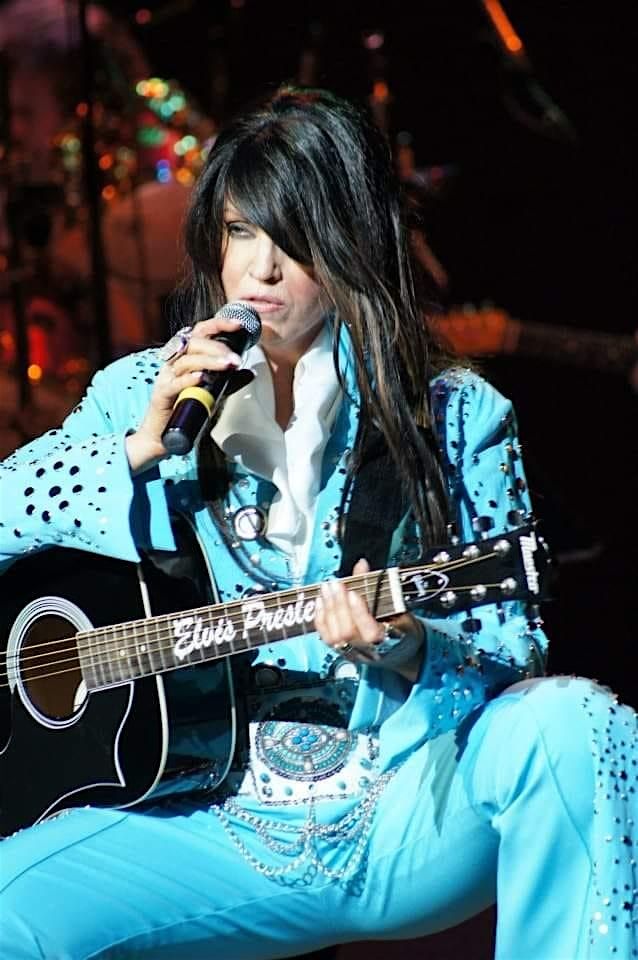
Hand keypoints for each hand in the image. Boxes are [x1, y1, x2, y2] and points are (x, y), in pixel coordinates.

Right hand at [126, 316, 244, 470]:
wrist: (162, 435)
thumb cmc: (185, 409)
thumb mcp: (212, 392)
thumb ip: (229, 381)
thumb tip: (250, 372)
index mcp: (184, 356)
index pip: (199, 332)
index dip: (217, 324)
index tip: (238, 326)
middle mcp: (173, 362)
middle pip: (193, 343)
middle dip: (217, 347)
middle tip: (235, 358)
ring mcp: (165, 377)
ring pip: (185, 361)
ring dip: (209, 361)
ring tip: (228, 365)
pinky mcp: (161, 395)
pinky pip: (174, 383)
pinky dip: (188, 379)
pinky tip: (202, 378)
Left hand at [314, 559, 425, 680]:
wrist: (397, 648)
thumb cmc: (400, 625)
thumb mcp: (398, 606)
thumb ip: (378, 586)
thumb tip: (361, 564)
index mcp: (390, 640)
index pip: (371, 632)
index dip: (359, 612)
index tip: (353, 593)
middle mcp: (369, 650)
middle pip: (348, 632)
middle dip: (339, 605)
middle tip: (335, 584)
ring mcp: (353, 652)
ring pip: (334, 636)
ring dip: (328, 609)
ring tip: (326, 589)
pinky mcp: (341, 651)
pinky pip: (326, 637)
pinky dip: (321, 617)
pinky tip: (321, 601)